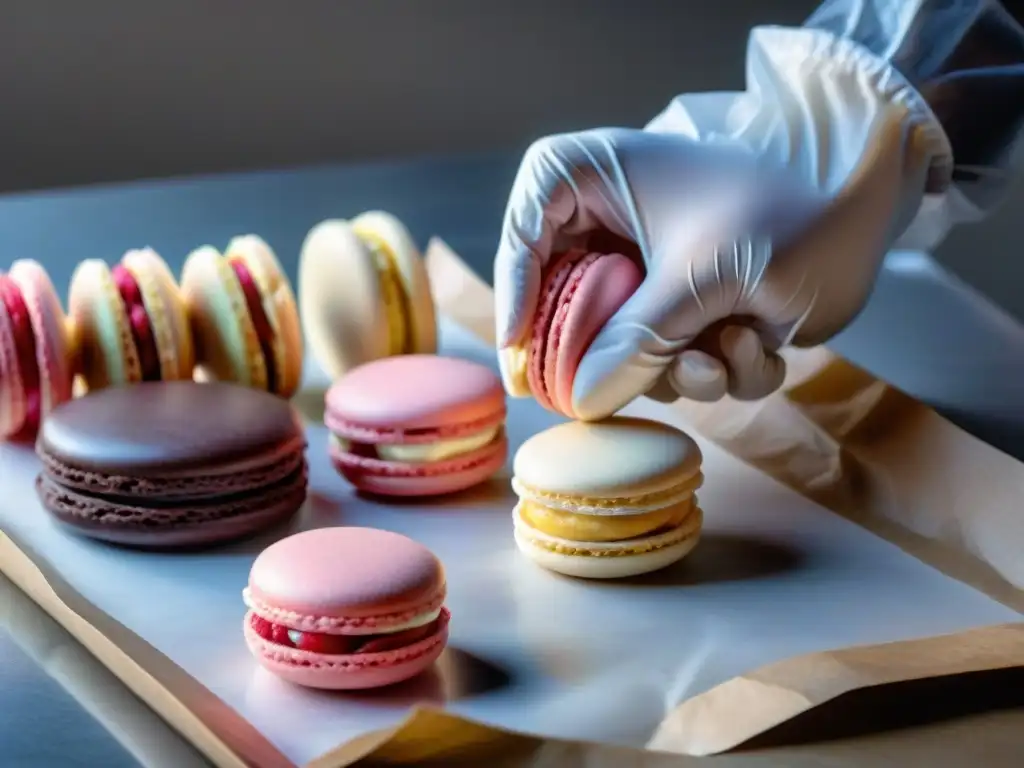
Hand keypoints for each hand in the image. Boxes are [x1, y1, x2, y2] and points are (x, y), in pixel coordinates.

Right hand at [495, 110, 925, 420]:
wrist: (872, 219)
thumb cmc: (788, 218)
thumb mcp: (704, 277)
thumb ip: (636, 341)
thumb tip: (578, 402)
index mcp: (602, 179)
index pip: (526, 225)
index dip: (515, 286)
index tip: (522, 345)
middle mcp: (617, 223)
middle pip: (565, 298)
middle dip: (611, 350)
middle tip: (618, 385)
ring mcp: (652, 270)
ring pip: (623, 342)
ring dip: (677, 366)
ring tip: (727, 351)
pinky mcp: (687, 307)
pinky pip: (673, 355)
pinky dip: (717, 366)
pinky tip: (759, 343)